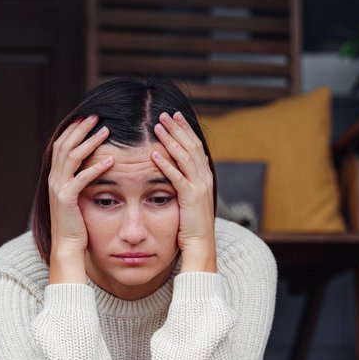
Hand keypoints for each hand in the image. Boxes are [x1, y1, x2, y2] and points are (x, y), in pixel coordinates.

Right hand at [47, 114, 112, 282]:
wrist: (66, 247)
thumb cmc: (76, 224)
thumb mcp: (76, 197)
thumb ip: (79, 180)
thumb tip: (91, 165)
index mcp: (55, 176)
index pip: (62, 145)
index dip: (73, 130)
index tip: (87, 117)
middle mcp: (54, 179)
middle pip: (65, 145)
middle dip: (81, 128)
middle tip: (96, 115)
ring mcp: (58, 189)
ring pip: (72, 158)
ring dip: (90, 142)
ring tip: (105, 130)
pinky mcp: (67, 200)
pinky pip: (81, 179)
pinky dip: (95, 168)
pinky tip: (110, 160)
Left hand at [151, 111, 216, 272]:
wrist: (201, 246)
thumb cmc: (191, 226)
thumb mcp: (189, 200)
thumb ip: (185, 183)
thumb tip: (179, 169)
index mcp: (205, 177)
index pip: (195, 147)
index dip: (185, 130)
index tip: (174, 117)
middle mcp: (205, 178)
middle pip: (191, 146)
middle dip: (178, 128)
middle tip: (164, 113)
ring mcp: (200, 188)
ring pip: (185, 157)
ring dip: (171, 140)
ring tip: (157, 126)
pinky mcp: (191, 198)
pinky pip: (177, 177)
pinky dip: (165, 165)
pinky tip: (153, 155)